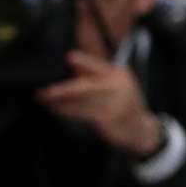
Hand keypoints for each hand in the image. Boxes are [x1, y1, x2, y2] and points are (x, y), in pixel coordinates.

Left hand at [37, 49, 163, 156]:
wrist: (141, 129)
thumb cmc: (122, 103)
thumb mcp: (115, 84)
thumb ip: (95, 74)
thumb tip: (71, 62)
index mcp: (119, 74)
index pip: (98, 65)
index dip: (83, 61)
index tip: (68, 57)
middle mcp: (119, 88)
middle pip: (87, 86)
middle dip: (64, 89)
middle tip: (46, 91)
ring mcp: (115, 105)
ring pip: (82, 103)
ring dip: (61, 102)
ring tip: (45, 99)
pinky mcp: (110, 120)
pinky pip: (84, 114)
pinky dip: (68, 111)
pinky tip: (57, 109)